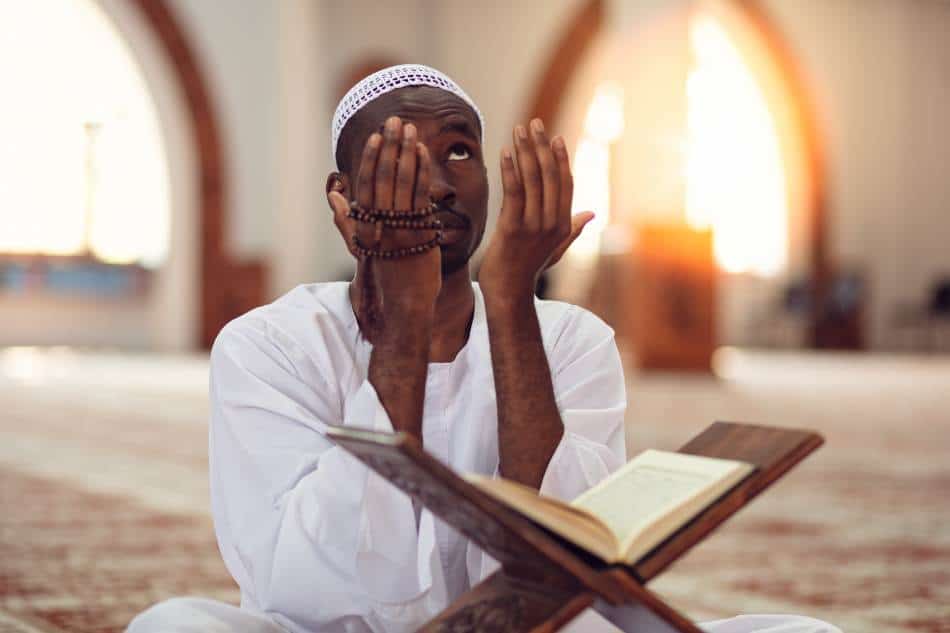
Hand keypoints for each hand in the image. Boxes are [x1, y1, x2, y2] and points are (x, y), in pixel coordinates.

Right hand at [328, 117, 441, 327]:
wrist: (406, 302)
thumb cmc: (386, 272)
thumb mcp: (361, 245)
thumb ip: (347, 218)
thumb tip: (334, 193)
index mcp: (365, 225)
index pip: (367, 184)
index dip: (372, 158)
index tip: (377, 135)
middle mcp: (381, 225)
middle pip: (385, 177)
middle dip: (390, 146)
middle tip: (395, 120)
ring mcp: (401, 228)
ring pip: (403, 183)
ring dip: (406, 152)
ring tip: (409, 129)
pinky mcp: (420, 233)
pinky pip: (421, 195)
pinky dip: (421, 171)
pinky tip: (423, 153)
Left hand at [479, 119, 593, 301]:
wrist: (508, 293)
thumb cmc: (527, 270)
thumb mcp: (555, 249)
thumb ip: (572, 229)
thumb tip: (590, 214)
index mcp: (563, 225)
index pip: (565, 184)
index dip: (561, 158)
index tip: (554, 137)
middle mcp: (552, 224)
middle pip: (550, 176)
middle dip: (542, 146)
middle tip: (534, 123)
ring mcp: (533, 226)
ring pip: (532, 180)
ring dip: (525, 151)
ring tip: (519, 129)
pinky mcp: (512, 229)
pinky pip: (513, 193)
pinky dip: (510, 169)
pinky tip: (506, 151)